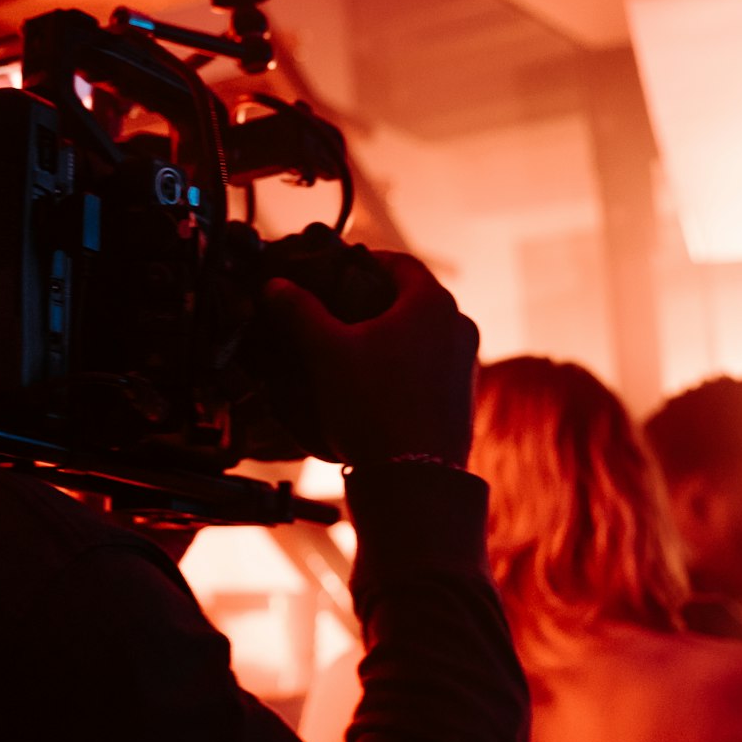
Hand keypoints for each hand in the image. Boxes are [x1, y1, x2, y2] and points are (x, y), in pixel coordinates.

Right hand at [260, 252, 476, 466]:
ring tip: (351, 352)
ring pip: (422, 335)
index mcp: (431, 303)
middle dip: (373, 302)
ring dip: (389, 337)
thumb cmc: (372, 406)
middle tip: (336, 312)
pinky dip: (404, 366)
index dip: (363, 261)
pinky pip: (429, 367)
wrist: (413, 479)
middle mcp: (459, 326)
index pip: (398, 263)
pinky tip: (373, 386)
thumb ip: (299, 310)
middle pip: (410, 299)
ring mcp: (466, 364)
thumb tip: (275, 285)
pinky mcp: (463, 397)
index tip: (335, 271)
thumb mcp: (325, 351)